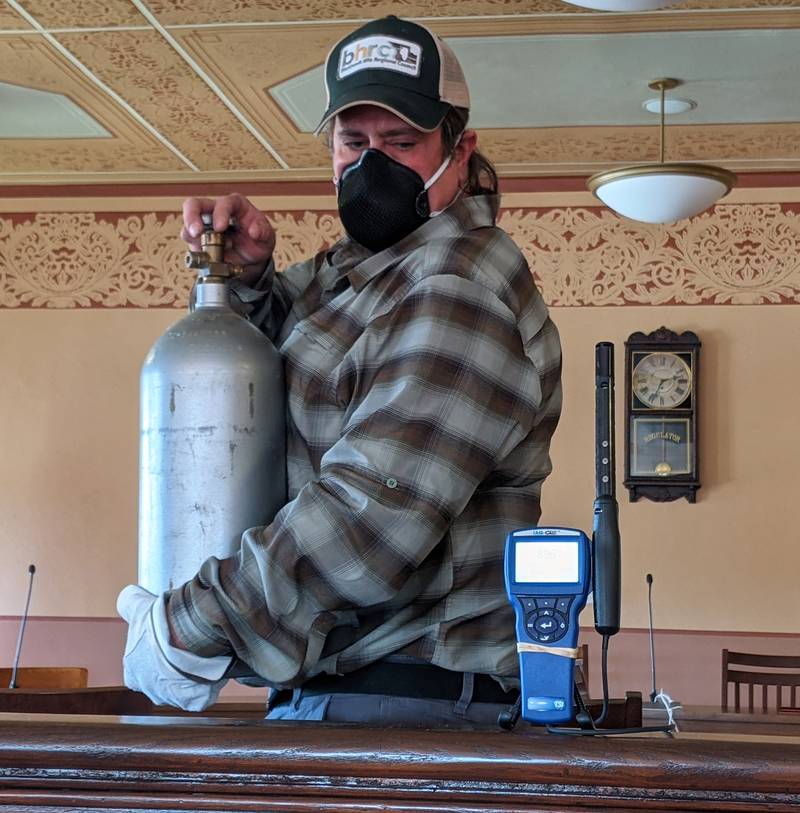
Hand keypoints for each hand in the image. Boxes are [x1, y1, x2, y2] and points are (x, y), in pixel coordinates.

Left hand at [117, 585, 230, 711]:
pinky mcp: (194, 701)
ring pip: (184, 687)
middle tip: (189, 647)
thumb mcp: (139, 607)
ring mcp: (172, 697)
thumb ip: (129, 604)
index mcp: (133, 672)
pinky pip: (204, 692)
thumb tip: (126, 596)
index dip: (155, 655)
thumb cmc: (162, 624)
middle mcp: (149, 689)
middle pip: (164, 680)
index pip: (142, 668)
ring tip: (204, 654)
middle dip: (175, 667)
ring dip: (193, 674)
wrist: (187, 634)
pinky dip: (210, 680)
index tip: (167, 643)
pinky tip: (214, 665)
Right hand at [181, 193, 275, 286]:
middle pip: (195, 204)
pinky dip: (195, 249)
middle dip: (192, 217)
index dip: (220, 213)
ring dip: (192, 235)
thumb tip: (255, 231)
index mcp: (236, 205)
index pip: (224, 202)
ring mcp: (205, 225)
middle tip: (196, 232)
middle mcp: (216, 211)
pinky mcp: (199, 239)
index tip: (220, 227)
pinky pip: (190, 241)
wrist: (251, 259)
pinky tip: (207, 255)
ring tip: (204, 248)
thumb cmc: (258, 242)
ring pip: (188, 223)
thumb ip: (263, 232)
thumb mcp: (268, 237)